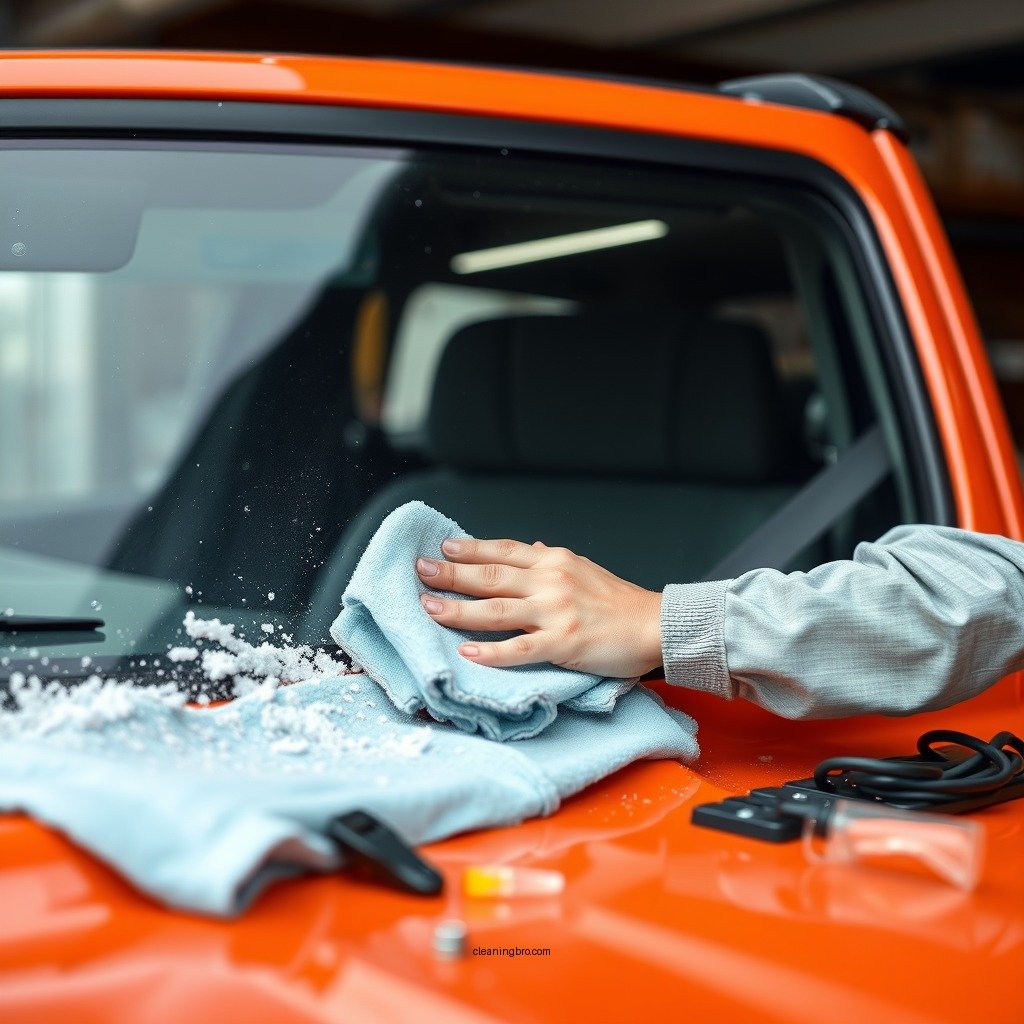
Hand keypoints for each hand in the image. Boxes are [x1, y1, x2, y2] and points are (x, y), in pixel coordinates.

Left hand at [415, 538, 662, 677]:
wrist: (655, 624)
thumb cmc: (620, 601)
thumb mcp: (584, 570)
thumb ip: (553, 561)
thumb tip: (532, 547)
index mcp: (554, 561)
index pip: (503, 550)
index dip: (470, 548)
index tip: (442, 548)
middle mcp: (550, 580)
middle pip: (490, 575)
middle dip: (451, 573)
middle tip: (420, 571)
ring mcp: (555, 611)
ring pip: (496, 610)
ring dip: (458, 609)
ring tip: (429, 608)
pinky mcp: (563, 643)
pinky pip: (520, 648)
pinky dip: (492, 651)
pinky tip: (467, 653)